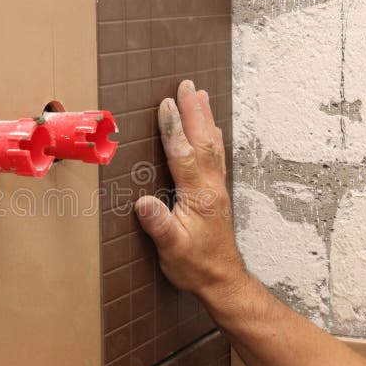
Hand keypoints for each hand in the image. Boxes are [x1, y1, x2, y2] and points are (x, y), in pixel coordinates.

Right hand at [134, 80, 245, 296]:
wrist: (223, 280)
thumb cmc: (196, 266)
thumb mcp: (172, 250)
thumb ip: (159, 225)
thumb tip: (142, 203)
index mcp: (198, 196)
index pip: (183, 155)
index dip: (174, 128)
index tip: (166, 104)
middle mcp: (211, 186)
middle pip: (203, 141)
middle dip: (194, 111)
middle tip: (188, 85)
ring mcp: (217, 188)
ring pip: (212, 145)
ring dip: (205, 118)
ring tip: (201, 95)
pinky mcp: (217, 193)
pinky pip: (216, 156)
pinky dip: (212, 136)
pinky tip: (211, 129)